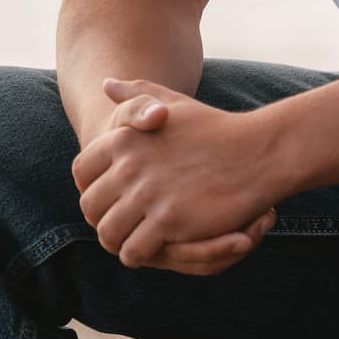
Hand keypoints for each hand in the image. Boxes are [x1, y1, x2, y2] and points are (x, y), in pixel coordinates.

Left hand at [72, 78, 278, 274]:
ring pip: (108, 234)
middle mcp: (129, 166)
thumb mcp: (171, 101)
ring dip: (119, 242)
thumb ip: (135, 95)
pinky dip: (140, 254)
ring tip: (133, 241)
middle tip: (121, 225)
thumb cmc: (214, 129)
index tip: (108, 198)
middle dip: (102, 219)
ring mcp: (148, 194)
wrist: (256, 153)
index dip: (91, 189)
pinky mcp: (168, 220)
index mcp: (124, 138)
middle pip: (91, 207)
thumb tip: (106, 84)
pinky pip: (135, 250)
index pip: (82, 172)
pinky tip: (154, 249)